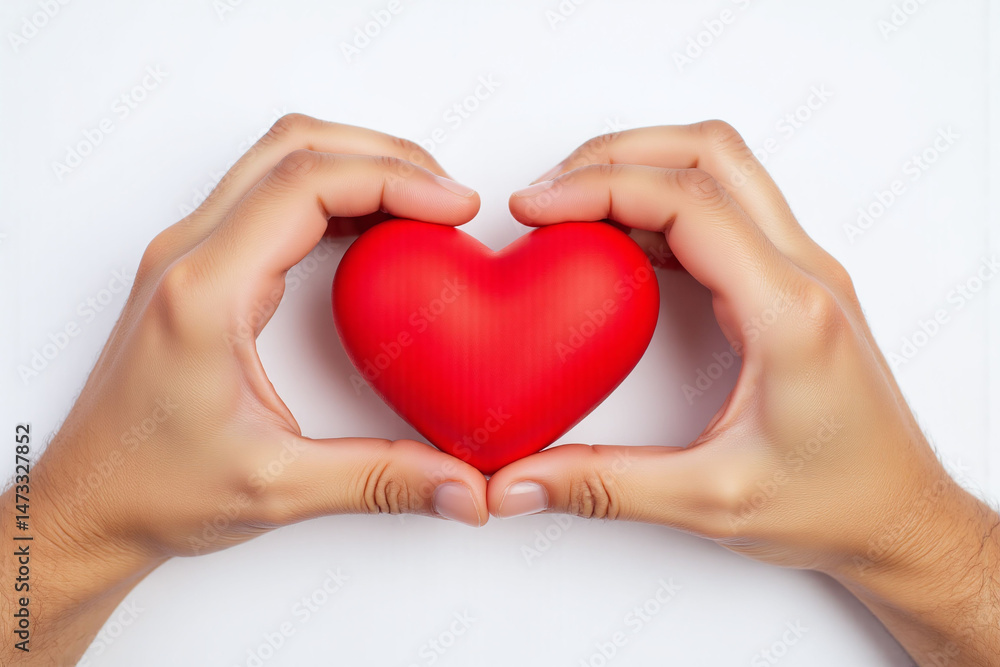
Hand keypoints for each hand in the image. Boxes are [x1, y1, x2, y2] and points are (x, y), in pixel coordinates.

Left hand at [1, 114, 488, 664]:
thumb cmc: (152, 487)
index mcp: (206, 292)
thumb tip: (462, 487)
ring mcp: (189, 253)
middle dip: (385, 156)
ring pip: (280, 159)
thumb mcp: (276, 488)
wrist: (89, 502)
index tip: (454, 205)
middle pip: (296, 146)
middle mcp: (189, 254)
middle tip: (448, 196)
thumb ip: (379, 479)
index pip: (308, 184)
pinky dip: (332, 193)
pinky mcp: (197, 266)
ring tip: (421, 204)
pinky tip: (372, 231)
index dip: (394, 180)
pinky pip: (270, 194)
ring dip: (357, 164)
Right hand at [491, 121, 999, 665]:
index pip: (687, 201)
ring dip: (643, 170)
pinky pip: (725, 212)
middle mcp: (803, 274)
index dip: (599, 188)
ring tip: (574, 207)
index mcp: (787, 313)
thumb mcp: (712, 501)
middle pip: (707, 154)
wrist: (901, 517)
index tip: (536, 207)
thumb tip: (520, 479)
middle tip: (549, 191)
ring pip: (721, 171)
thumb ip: (605, 485)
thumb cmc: (837, 503)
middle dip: (616, 155)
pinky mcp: (792, 285)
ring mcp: (803, 272)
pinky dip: (663, 208)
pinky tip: (621, 245)